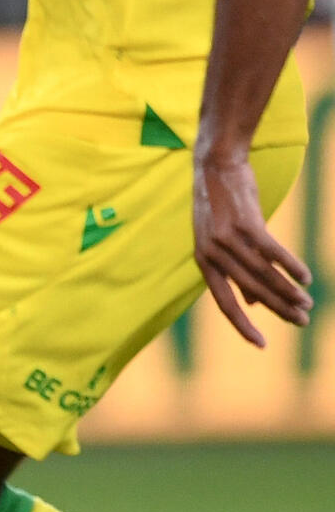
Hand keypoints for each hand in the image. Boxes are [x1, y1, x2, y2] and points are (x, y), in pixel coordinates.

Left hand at [195, 147, 310, 346]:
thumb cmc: (220, 206)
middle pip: (250, 291)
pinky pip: (273, 252)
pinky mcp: (245, 224)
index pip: (224, 302)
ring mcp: (227, 239)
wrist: (215, 166)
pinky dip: (291, 266)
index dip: (242, 325)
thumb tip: (250, 302)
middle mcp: (212, 254)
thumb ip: (233, 271)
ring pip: (263, 274)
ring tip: (307, 304)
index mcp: (203, 262)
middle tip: (301, 322)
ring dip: (288, 291)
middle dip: (277, 310)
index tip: (261, 345)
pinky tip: (306, 278)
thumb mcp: (218, 241)